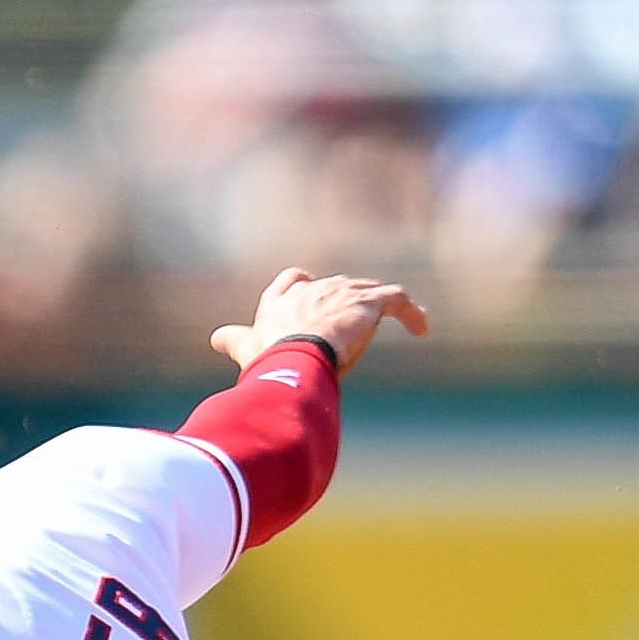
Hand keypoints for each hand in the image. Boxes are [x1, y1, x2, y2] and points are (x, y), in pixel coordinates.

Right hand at [210, 267, 430, 374]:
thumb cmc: (269, 358)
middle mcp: (312, 289)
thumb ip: (235, 340)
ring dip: (382, 309)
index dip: (305, 286)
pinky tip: (422, 329)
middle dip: (350, 302)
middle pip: (337, 286)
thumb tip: (217, 337)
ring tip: (402, 324)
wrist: (295, 358)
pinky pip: (397, 300)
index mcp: (282, 300)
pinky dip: (411, 313)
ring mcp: (341, 292)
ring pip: (369, 293)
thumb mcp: (248, 348)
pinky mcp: (368, 303)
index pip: (294, 281)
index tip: (313, 293)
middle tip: (362, 323)